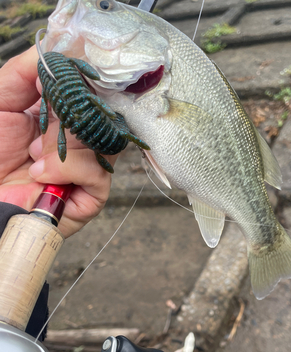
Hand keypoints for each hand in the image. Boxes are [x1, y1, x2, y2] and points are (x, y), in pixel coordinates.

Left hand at [0, 46, 112, 237]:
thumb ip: (22, 71)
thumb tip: (57, 51)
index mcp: (57, 116)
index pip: (87, 91)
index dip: (83, 80)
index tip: (73, 68)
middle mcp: (76, 139)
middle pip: (101, 113)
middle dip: (71, 113)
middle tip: (43, 119)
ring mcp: (86, 167)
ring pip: (102, 141)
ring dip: (63, 144)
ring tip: (32, 155)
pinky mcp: (91, 195)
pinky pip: (97, 171)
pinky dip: (67, 168)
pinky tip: (40, 174)